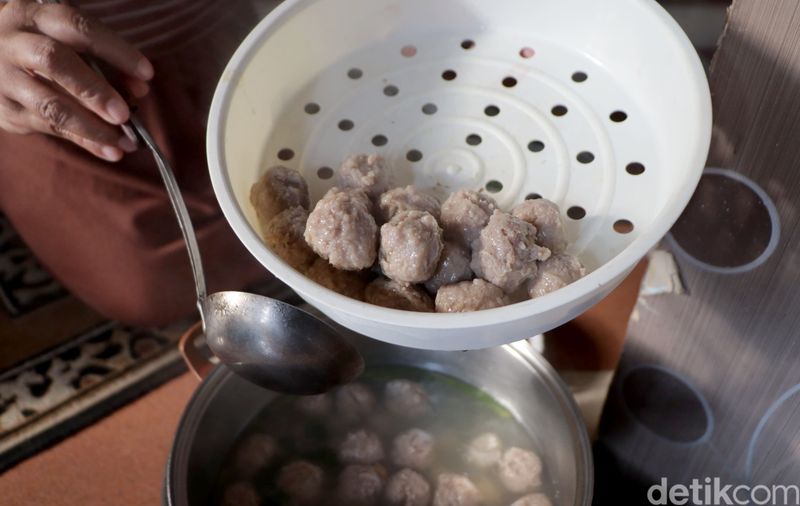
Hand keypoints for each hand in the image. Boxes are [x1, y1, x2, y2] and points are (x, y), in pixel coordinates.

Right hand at [0, 0, 153, 160]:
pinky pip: (49, 128)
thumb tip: (140, 89)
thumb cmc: (47, 47)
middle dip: (95, 91)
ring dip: (92, 128)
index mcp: (37, 17)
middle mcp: (15, 43)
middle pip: (55, 63)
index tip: (147, 74)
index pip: (79, 28)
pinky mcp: (5, 110)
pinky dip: (84, 141)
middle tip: (125, 115)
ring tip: (125, 142)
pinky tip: (110, 151)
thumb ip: (105, 62)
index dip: (115, 50)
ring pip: (49, 105)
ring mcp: (5, 78)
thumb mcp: (71, 43)